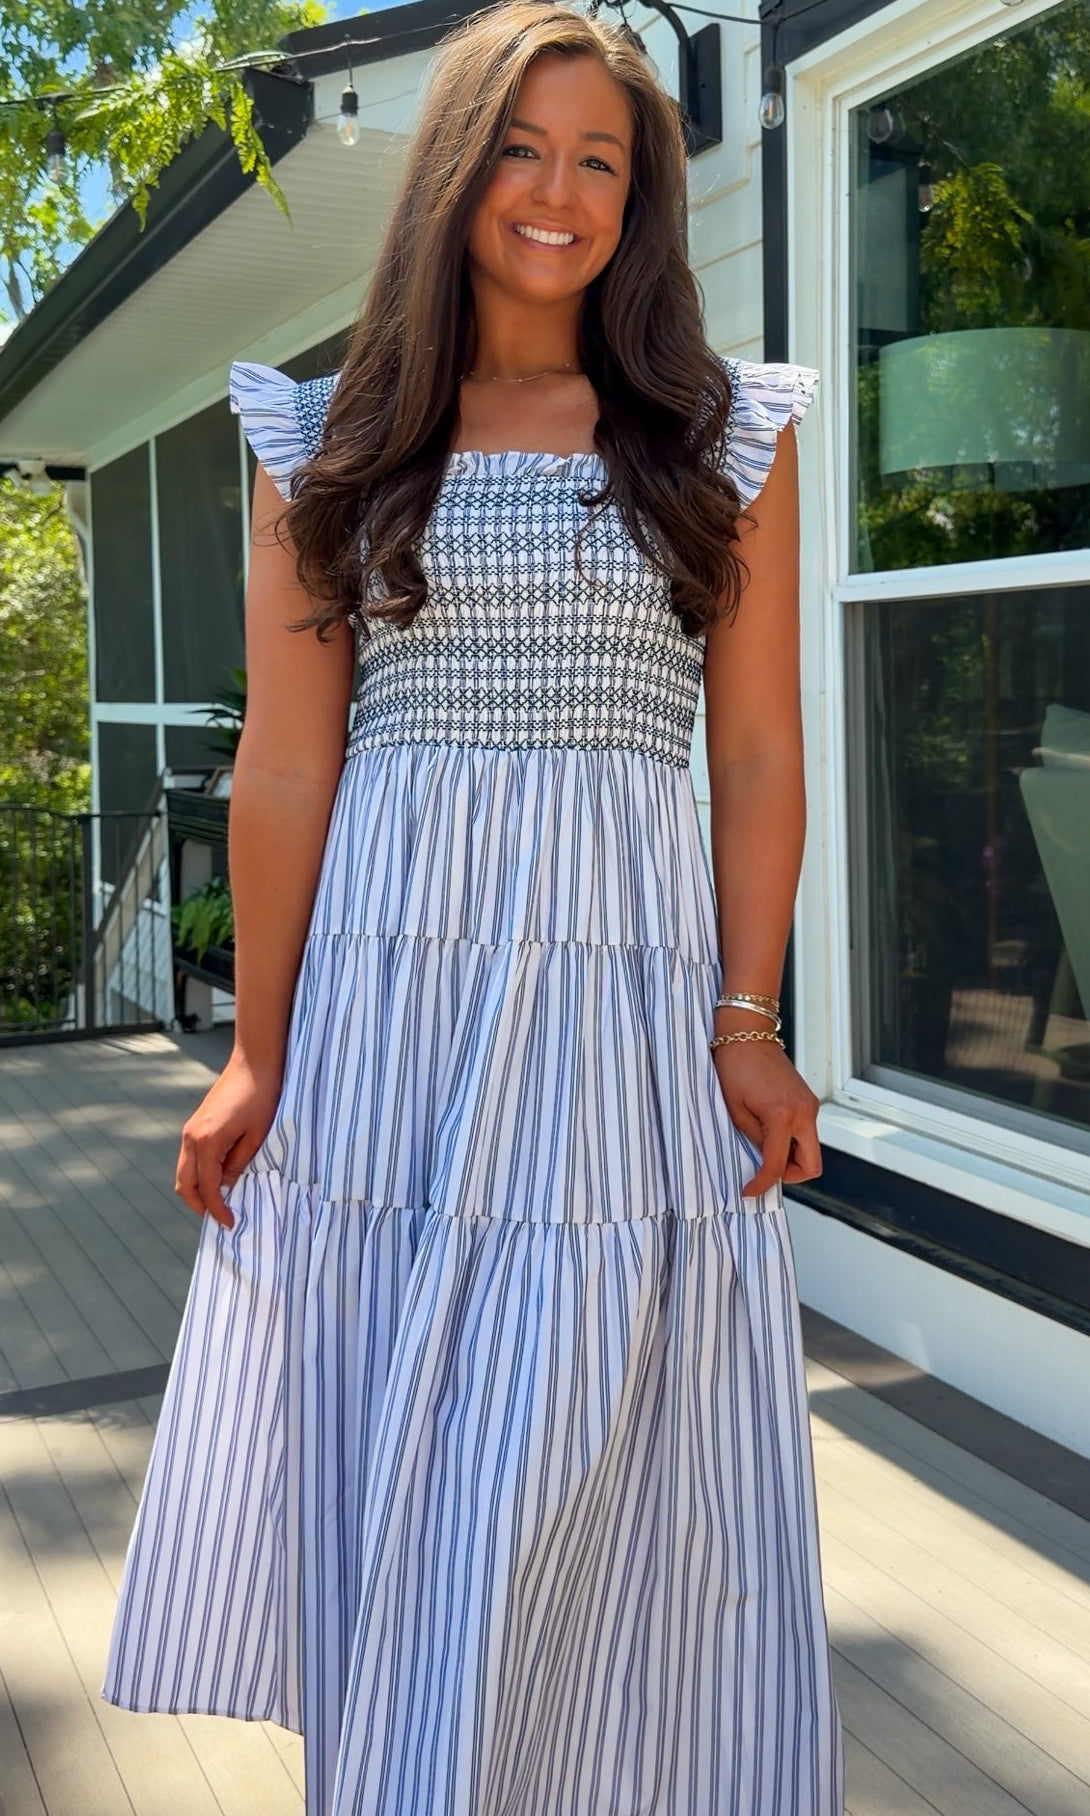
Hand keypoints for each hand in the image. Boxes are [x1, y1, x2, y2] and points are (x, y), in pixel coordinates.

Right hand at [175, 1049, 282, 1229]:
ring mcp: (191, 1130)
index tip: (231, 1223)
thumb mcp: (258, 1136)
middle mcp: (192, 1137)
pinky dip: (198, 1175)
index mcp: (207, 1142)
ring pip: (184, 1172)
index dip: (217, 1209)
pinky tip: (217, 1179)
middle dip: (200, 1206)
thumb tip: (227, 1187)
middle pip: (185, 1184)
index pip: (207, 1188)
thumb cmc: (262, 1096)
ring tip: (219, 1203)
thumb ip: (239, 1164)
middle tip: (221, 1218)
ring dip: (197, 1191)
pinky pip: (189, 1158)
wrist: (254, 1061)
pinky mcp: (195, 1124)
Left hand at [712, 1036, 821, 1198]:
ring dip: (791, 1157)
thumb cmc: (735, 1066)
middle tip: (764, 1172)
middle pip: (812, 1165)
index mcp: (782, 1116)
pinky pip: (805, 1132)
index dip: (763, 1184)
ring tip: (761, 1148)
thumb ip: (753, 1140)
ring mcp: (810, 1106)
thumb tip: (762, 1160)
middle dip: (790, 1175)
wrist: (747, 1033)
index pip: (778, 1165)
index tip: (748, 1191)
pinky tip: (769, 1133)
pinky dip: (791, 1141)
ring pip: (810, 1150)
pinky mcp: (808, 1100)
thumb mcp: (735, 1111)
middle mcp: (804, 1112)